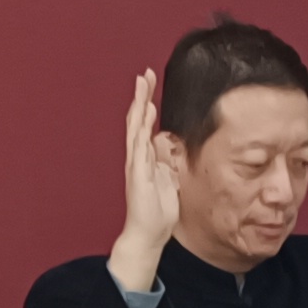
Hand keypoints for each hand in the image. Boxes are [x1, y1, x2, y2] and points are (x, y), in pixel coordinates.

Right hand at [109, 70, 184, 295]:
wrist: (148, 233)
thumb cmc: (158, 210)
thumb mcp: (169, 179)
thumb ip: (168, 162)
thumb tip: (172, 147)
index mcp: (146, 157)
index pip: (145, 124)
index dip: (147, 103)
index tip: (150, 83)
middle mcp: (138, 157)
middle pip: (137, 120)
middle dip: (141, 96)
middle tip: (145, 74)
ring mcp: (136, 164)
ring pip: (136, 128)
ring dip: (139, 105)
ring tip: (142, 85)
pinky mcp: (138, 173)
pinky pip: (139, 147)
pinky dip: (140, 129)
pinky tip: (143, 114)